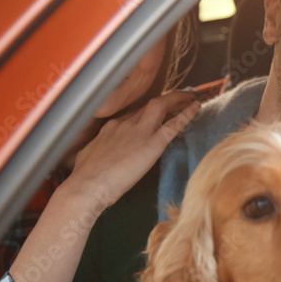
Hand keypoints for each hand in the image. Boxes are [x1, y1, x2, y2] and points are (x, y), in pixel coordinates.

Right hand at [64, 91, 200, 207]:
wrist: (87, 185)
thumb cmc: (85, 177)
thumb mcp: (89, 155)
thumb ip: (99, 149)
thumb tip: (99, 153)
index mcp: (111, 127)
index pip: (133, 112)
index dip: (147, 109)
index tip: (157, 109)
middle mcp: (125, 123)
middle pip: (149, 104)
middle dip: (165, 98)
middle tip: (179, 96)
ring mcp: (139, 131)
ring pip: (162, 105)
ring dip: (177, 98)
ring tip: (190, 96)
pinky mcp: (152, 143)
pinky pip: (174, 125)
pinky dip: (187, 114)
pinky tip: (196, 107)